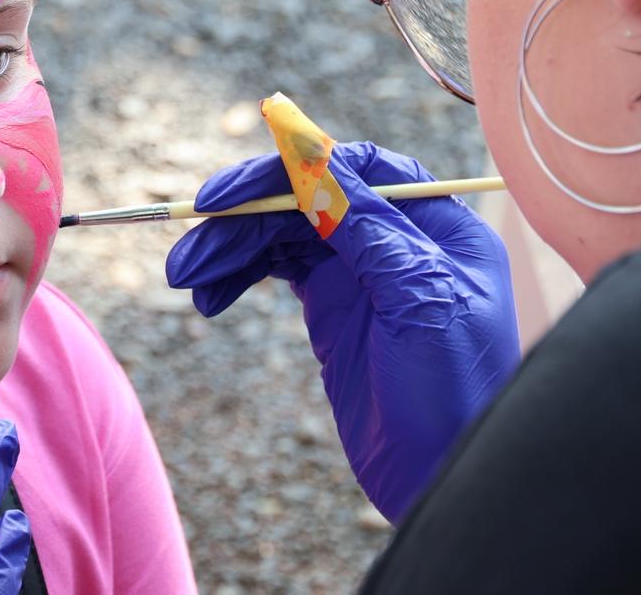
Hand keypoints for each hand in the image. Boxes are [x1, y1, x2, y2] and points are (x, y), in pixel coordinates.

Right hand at [165, 141, 519, 521]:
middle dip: (245, 216)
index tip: (233, 191)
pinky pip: (276, 270)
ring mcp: (361, 273)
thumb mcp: (418, 301)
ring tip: (185, 278)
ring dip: (231, 248)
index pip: (356, 169)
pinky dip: (238, 276)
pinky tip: (209, 297)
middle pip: (308, 198)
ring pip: (283, 234)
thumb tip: (317, 158)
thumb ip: (369, 227)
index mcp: (435, 225)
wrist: (445, 481)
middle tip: (191, 242)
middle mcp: (396, 239)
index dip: (291, 168)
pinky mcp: (332, 308)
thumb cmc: (455, 394)